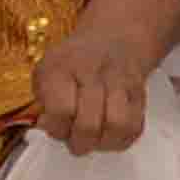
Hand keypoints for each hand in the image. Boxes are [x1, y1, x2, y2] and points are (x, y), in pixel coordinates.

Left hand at [31, 2, 165, 151]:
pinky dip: (121, 139)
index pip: (61, 110)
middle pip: (89, 123)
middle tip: (75, 139)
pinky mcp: (139, 92)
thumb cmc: (71, 64)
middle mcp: (92, 70)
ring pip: (117, 125)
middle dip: (80, 141)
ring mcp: (120, 81)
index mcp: (60, 67)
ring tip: (95, 138)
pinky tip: (109, 134)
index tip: (56, 126)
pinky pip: (134, 126)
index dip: (57, 128)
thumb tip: (47, 126)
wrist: (114, 37)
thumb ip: (41, 104)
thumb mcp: (44, 74)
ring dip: (103, 142)